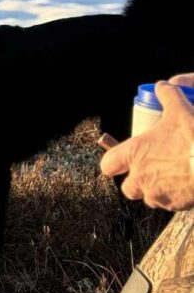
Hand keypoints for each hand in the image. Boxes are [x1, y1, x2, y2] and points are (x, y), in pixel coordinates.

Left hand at [99, 79, 193, 210]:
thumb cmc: (193, 135)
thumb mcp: (180, 108)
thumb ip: (168, 95)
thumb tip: (162, 87)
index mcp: (134, 155)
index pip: (108, 165)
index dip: (113, 162)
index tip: (121, 158)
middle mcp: (140, 178)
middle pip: (128, 188)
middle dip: (137, 180)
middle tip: (151, 168)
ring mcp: (157, 195)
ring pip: (150, 197)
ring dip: (156, 189)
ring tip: (172, 175)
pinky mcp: (175, 206)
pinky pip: (170, 203)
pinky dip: (174, 196)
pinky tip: (186, 184)